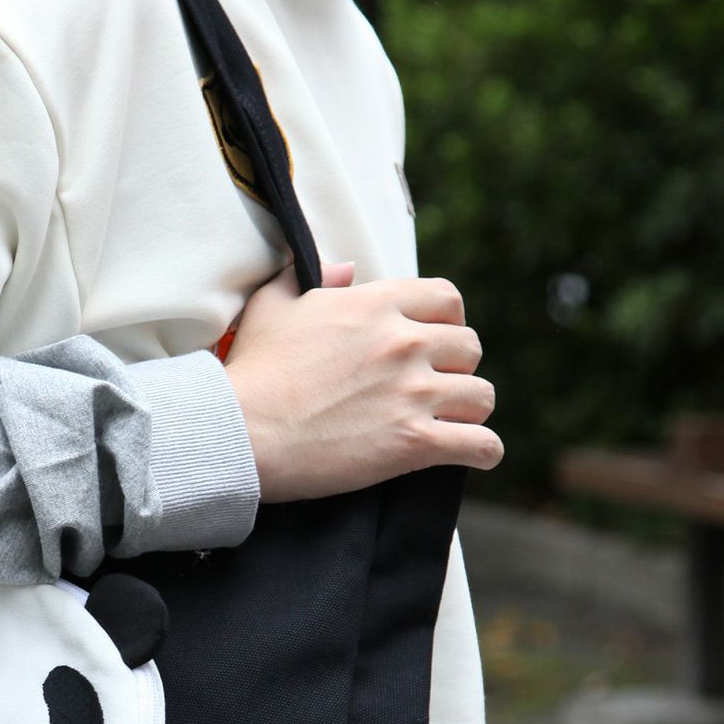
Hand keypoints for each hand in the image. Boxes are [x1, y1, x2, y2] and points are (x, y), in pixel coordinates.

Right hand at [222, 259, 503, 501]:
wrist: (240, 431)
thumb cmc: (251, 370)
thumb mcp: (273, 305)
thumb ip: (314, 277)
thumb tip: (346, 269)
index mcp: (376, 305)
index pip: (447, 299)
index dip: (446, 321)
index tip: (433, 342)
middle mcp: (403, 343)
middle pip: (470, 347)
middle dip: (456, 367)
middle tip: (435, 387)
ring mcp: (412, 394)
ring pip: (481, 396)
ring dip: (470, 410)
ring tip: (453, 422)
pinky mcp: (413, 443)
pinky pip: (480, 445)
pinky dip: (484, 451)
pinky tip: (476, 454)